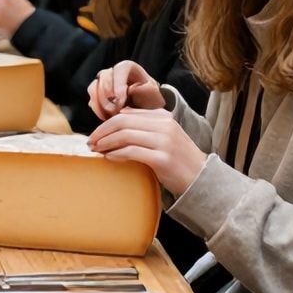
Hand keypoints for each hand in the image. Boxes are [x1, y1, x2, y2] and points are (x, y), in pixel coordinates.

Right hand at [85, 60, 165, 119]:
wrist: (145, 109)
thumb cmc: (150, 99)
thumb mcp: (153, 94)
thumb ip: (145, 90)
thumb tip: (131, 90)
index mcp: (127, 67)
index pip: (119, 70)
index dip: (118, 85)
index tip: (121, 101)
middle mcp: (112, 72)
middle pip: (103, 78)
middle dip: (108, 97)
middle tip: (116, 112)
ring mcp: (102, 82)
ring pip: (93, 89)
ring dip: (101, 104)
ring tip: (112, 116)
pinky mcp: (96, 95)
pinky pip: (91, 100)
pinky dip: (97, 110)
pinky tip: (107, 118)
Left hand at [87, 109, 207, 193]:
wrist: (201, 178)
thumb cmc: (178, 159)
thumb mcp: (165, 136)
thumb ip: (145, 125)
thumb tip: (120, 117)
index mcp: (163, 117)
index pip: (127, 114)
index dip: (106, 123)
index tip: (96, 134)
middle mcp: (164, 126)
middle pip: (123, 121)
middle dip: (102, 131)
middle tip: (91, 142)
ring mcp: (164, 141)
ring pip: (125, 135)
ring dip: (106, 143)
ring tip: (97, 150)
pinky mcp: (163, 158)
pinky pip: (132, 152)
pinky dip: (117, 154)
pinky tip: (109, 158)